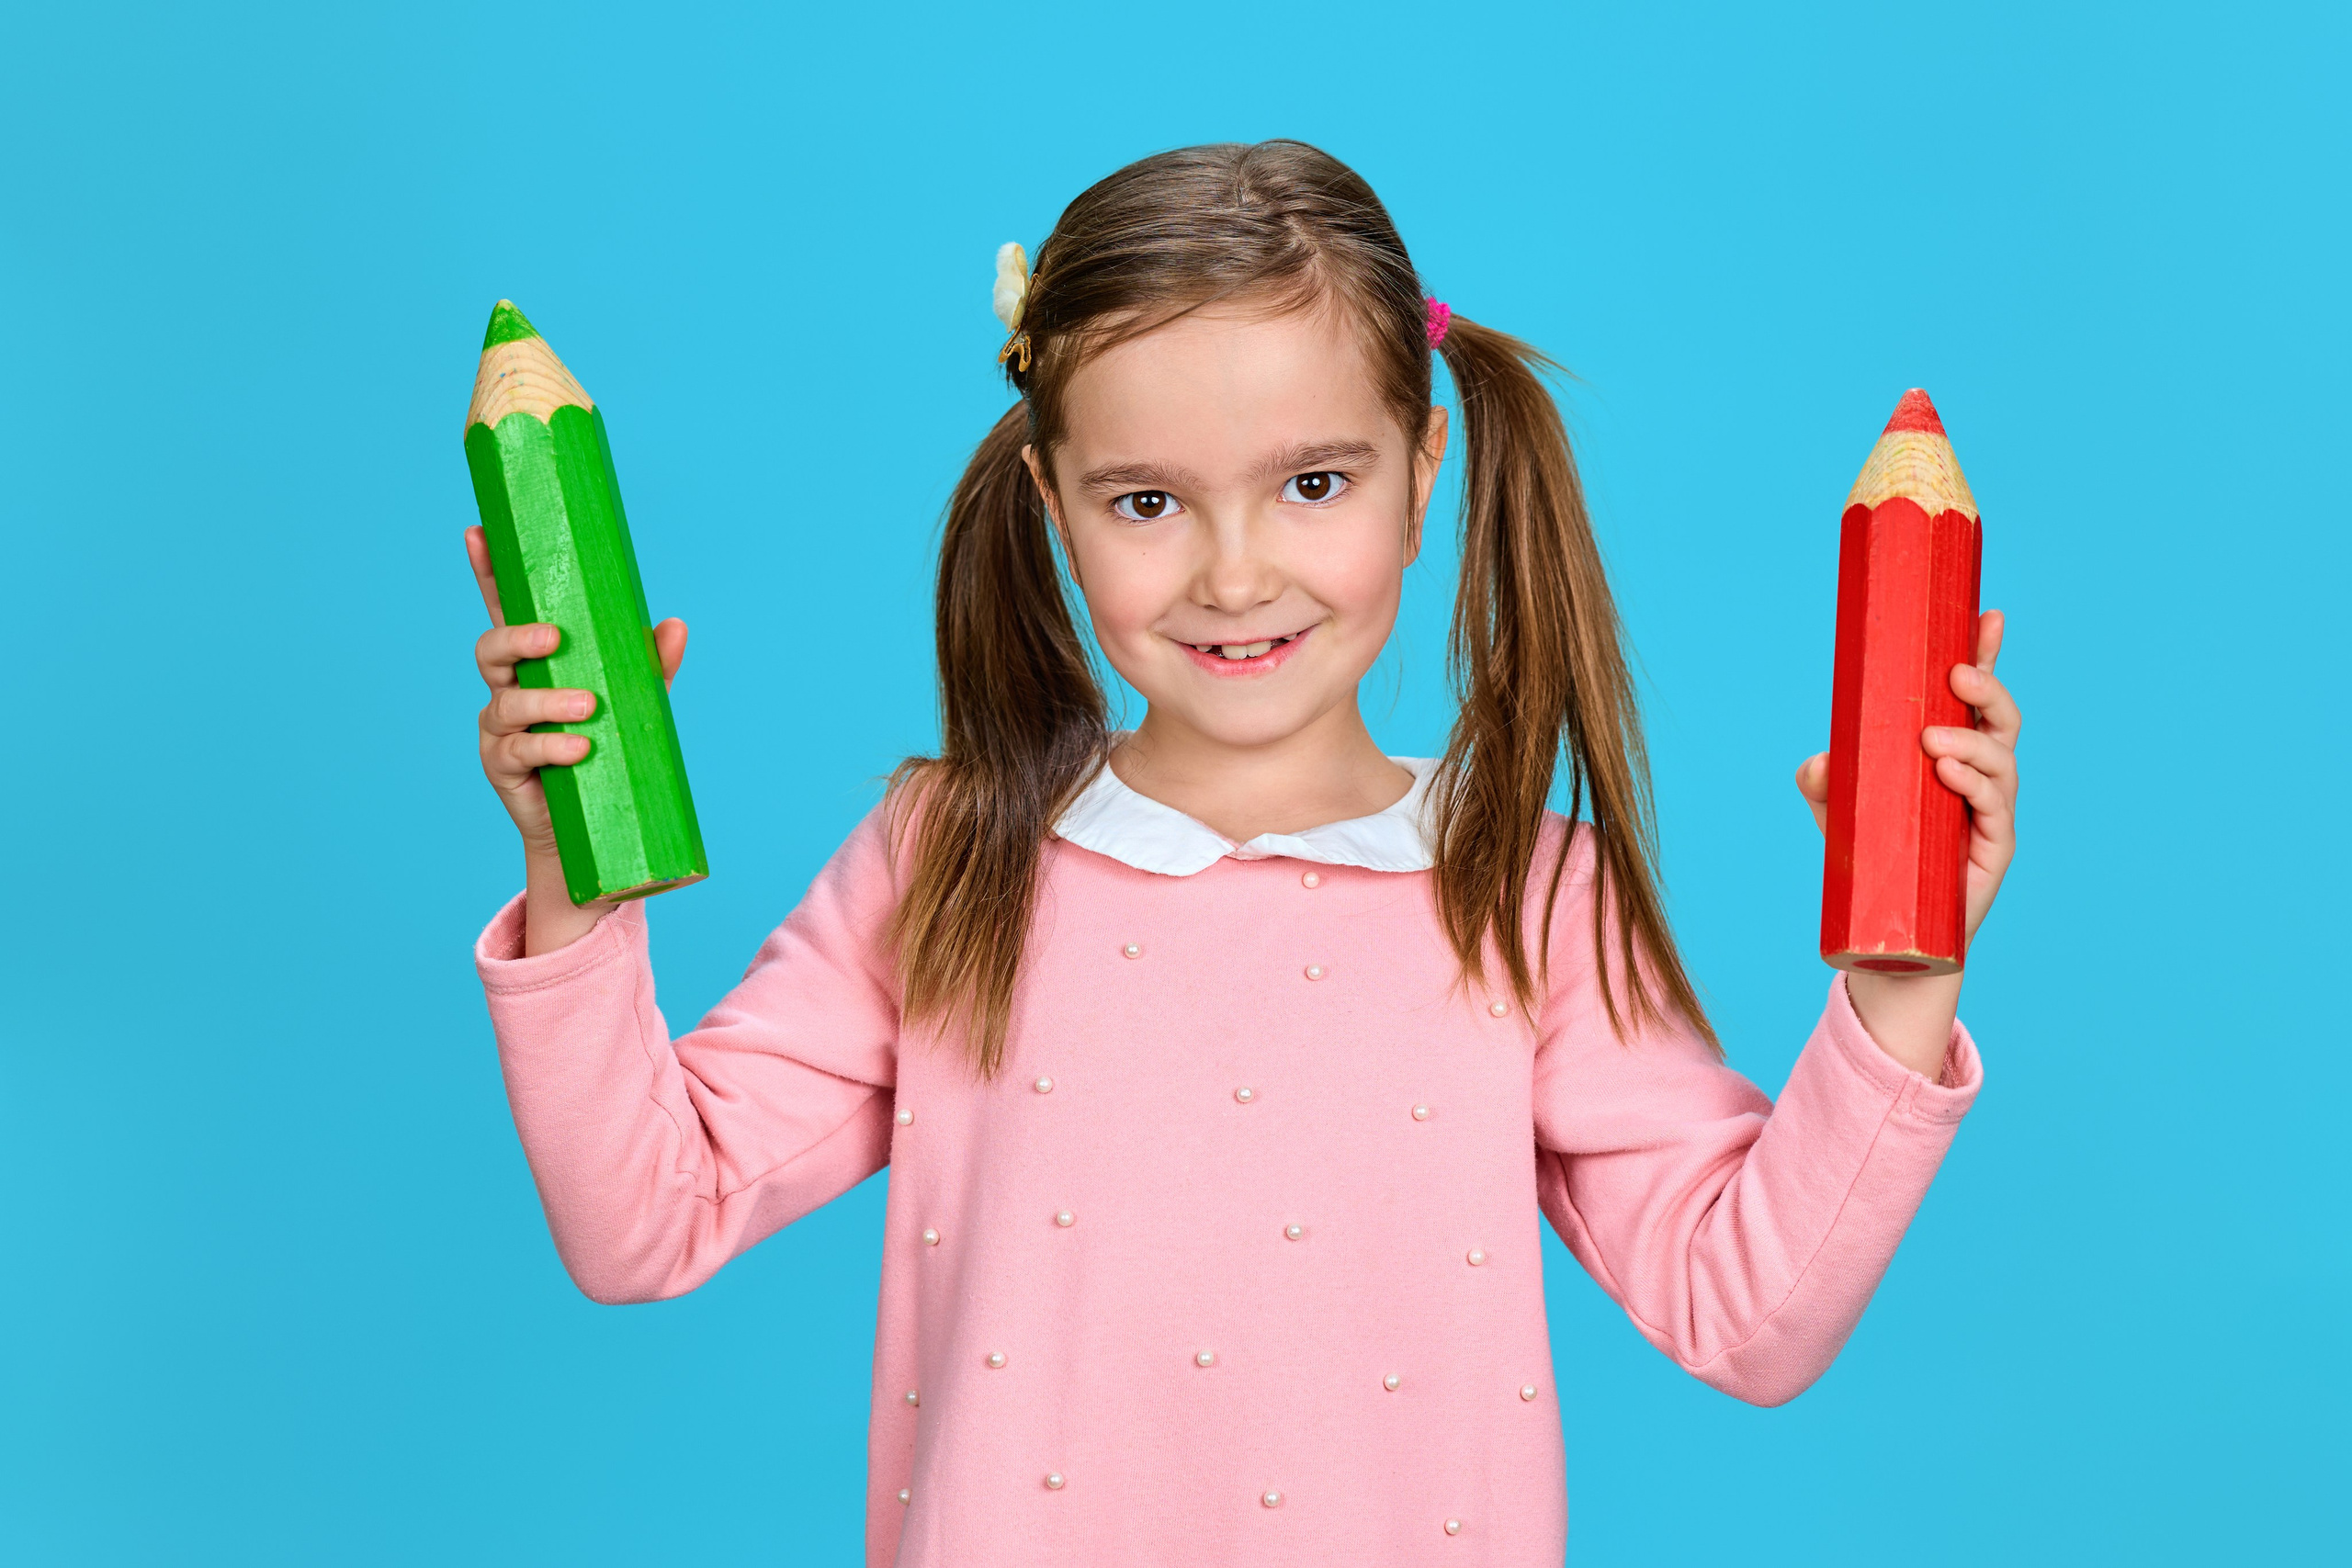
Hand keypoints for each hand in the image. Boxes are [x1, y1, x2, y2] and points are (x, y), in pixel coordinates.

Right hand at [466, 525, 687, 857]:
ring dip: (547, 701)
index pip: (505, 608)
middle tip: (554, 638)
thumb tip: (675, 624)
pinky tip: (578, 749)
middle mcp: (507, 688)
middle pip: (491, 648)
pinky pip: (517, 750)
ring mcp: (499, 728)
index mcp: (533, 661)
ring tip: (588, 709)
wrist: (591, 830)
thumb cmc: (610, 753)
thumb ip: (652, 667)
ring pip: (507, 702)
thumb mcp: (637, 705)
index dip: (488, 570)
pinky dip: (549, 746)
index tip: (478, 530)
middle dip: (516, 636)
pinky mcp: (501, 767)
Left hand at [1793, 610, 2019, 944]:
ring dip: (1972, 741)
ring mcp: (1991, 809)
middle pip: (2001, 719)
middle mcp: (1979, 774)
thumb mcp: (1836, 812)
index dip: (1983, 654)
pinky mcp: (1995, 846)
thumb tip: (1819, 760)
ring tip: (1933, 741)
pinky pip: (1994, 808)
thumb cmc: (1873, 857)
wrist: (1892, 928)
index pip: (1973, 696)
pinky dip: (1973, 785)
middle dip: (1987, 688)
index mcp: (1950, 750)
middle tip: (1956, 675)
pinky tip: (1948, 774)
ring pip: (2001, 761)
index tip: (1987, 616)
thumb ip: (1821, 782)